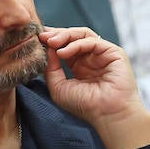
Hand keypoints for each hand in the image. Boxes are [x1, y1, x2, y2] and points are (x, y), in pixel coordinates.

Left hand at [42, 27, 149, 148]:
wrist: (107, 114)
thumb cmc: (84, 105)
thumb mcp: (58, 86)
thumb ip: (50, 68)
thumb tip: (46, 49)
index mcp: (78, 65)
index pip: (64, 46)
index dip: (50, 41)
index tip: (35, 39)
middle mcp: (91, 57)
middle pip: (72, 37)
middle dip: (56, 34)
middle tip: (42, 36)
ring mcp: (102, 54)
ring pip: (83, 34)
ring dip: (65, 36)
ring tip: (51, 42)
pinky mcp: (114, 53)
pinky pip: (93, 41)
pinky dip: (76, 44)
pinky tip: (63, 53)